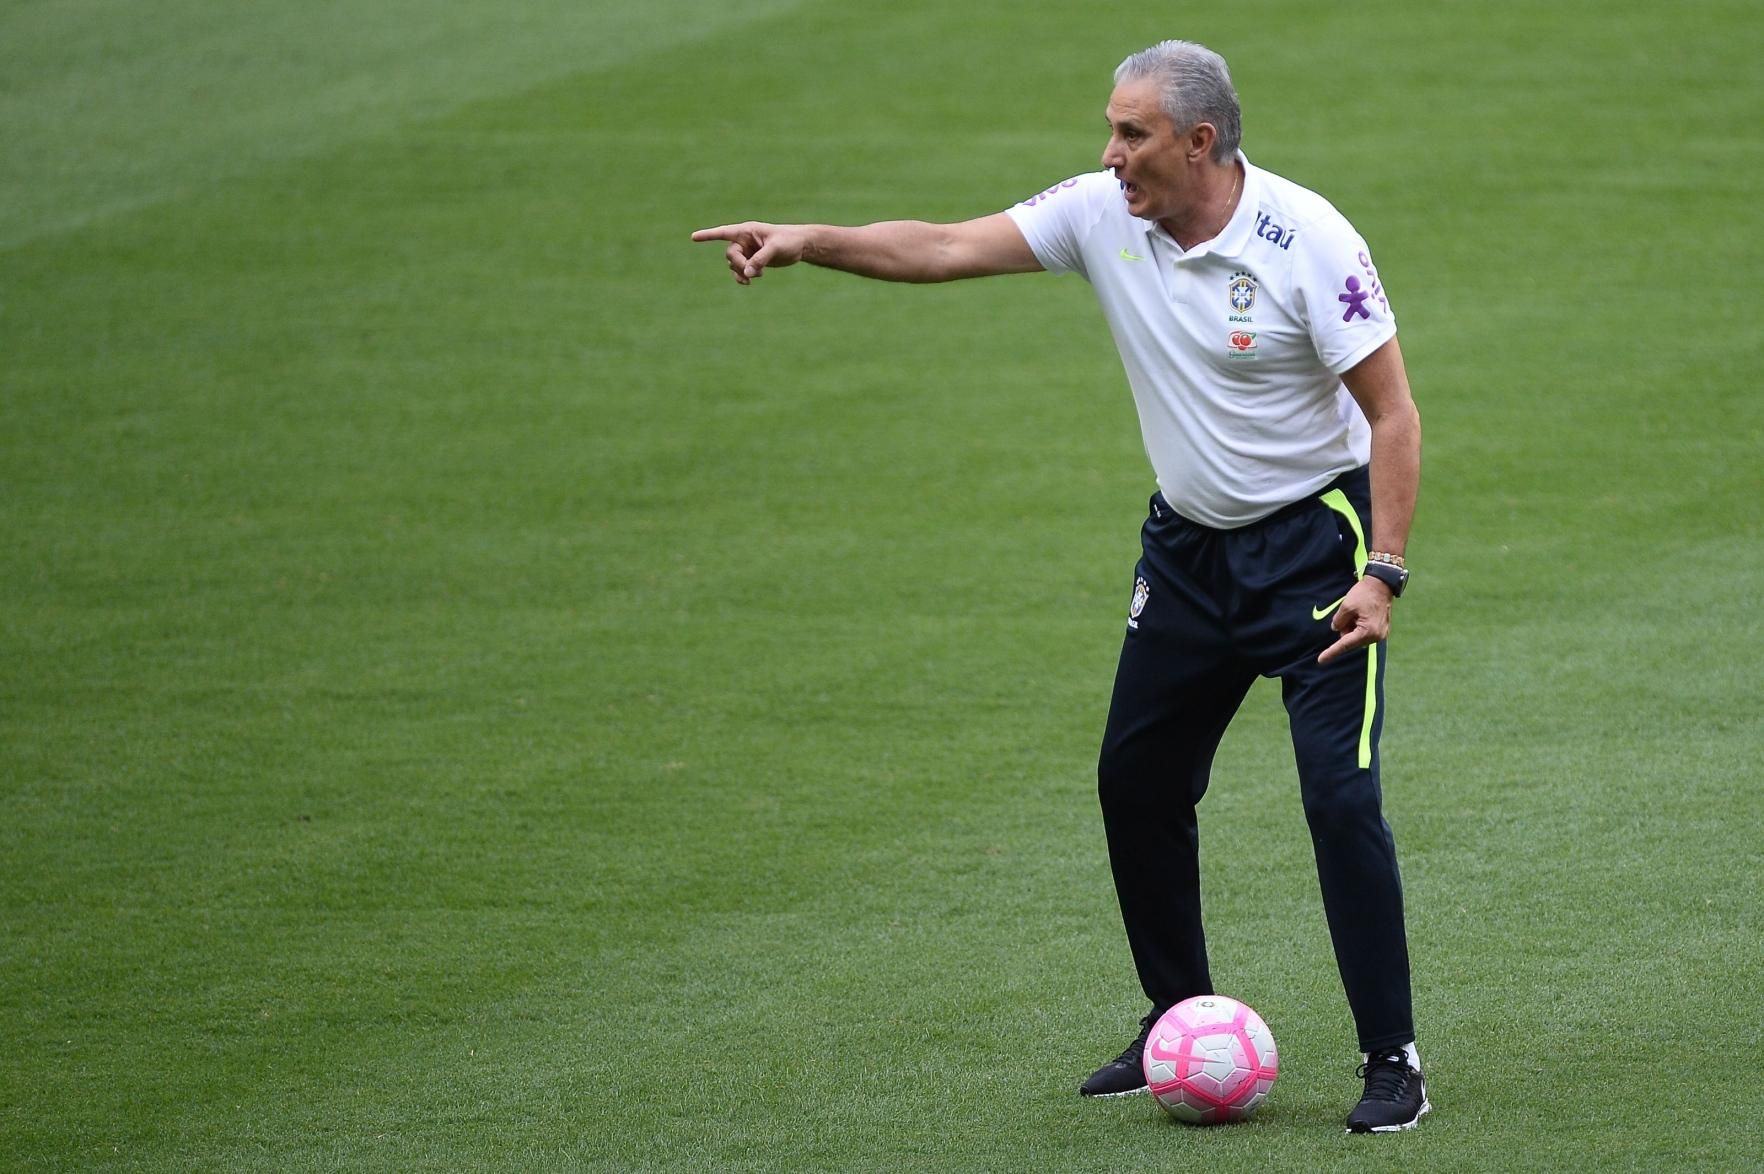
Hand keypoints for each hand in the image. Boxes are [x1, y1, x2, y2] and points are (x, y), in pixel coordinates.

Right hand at [690, 221, 808, 284]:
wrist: (800, 245)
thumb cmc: (789, 241)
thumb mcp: (775, 248)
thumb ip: (760, 260)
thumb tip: (748, 273)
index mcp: (747, 231)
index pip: (723, 233)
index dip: (708, 235)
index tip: (693, 237)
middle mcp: (744, 240)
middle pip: (731, 255)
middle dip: (739, 265)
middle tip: (751, 273)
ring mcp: (748, 251)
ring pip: (734, 264)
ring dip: (741, 272)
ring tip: (755, 277)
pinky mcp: (752, 260)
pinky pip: (741, 270)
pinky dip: (744, 276)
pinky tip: (751, 281)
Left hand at [1317, 576, 1393, 664]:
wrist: (1381, 584)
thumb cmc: (1365, 594)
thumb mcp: (1346, 606)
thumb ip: (1338, 621)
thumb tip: (1336, 630)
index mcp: (1367, 632)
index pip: (1345, 644)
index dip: (1331, 652)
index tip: (1321, 660)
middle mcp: (1376, 637)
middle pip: (1351, 641)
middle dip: (1345, 630)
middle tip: (1348, 614)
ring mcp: (1381, 634)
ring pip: (1357, 637)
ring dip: (1352, 627)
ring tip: (1357, 612)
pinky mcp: (1382, 630)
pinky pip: (1364, 633)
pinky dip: (1358, 626)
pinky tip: (1361, 614)